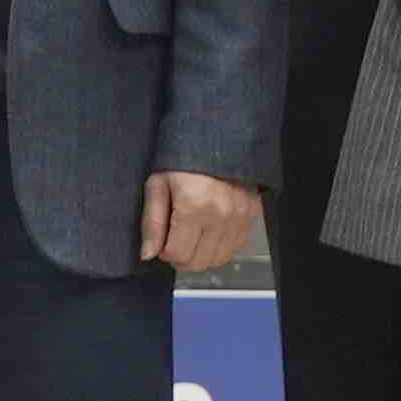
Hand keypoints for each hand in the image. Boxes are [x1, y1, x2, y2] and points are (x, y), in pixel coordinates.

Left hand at [140, 169, 262, 272]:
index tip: (163, 240)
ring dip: (202, 254)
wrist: (217, 138)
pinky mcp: (252, 214)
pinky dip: (221, 247)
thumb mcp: (158, 184)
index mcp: (194, 206)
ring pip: (218, 259)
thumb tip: (148, 253)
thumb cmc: (184, 158)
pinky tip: (210, 233)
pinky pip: (236, 248)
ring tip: (193, 236)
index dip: (164, 252)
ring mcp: (240, 216)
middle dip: (182, 257)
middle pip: (198, 262)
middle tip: (175, 239)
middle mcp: (221, 214)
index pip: (177, 254)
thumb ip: (152, 222)